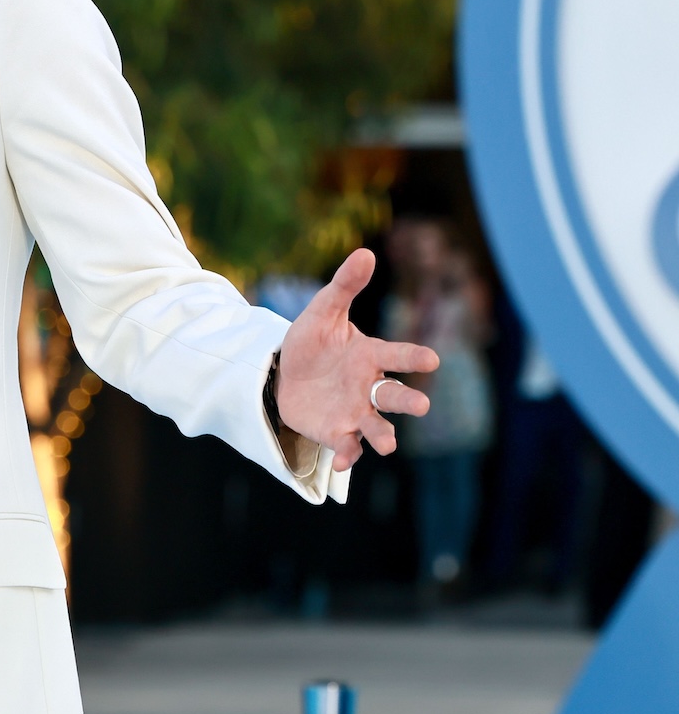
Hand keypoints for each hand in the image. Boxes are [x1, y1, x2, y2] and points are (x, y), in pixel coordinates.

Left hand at [275, 249, 440, 471]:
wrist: (283, 372)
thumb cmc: (312, 341)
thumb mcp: (322, 311)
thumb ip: (344, 286)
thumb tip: (365, 252)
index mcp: (370, 354)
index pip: (397, 354)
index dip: (413, 356)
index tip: (431, 359)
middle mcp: (369, 386)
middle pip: (394, 395)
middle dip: (408, 400)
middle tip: (421, 405)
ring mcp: (355, 411)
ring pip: (377, 426)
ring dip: (383, 435)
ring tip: (388, 445)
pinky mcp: (336, 431)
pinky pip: (347, 446)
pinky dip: (347, 454)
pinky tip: (342, 461)